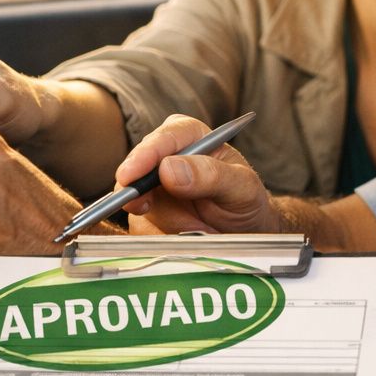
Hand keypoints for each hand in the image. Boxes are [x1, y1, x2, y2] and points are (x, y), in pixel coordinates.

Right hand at [118, 114, 276, 234]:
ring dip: (171, 223)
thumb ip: (211, 175)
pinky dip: (165, 238)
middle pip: (138, 173)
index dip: (143, 156)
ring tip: (202, 227)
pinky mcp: (147, 215)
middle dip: (148, 197)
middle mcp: (166, 158)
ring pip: (139, 206)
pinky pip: (142, 230)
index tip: (130, 176)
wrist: (245, 231)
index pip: (163, 139)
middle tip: (160, 211)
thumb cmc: (245, 199)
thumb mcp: (242, 187)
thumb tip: (168, 168)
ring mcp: (153, 188)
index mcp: (191, 137)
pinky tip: (189, 236)